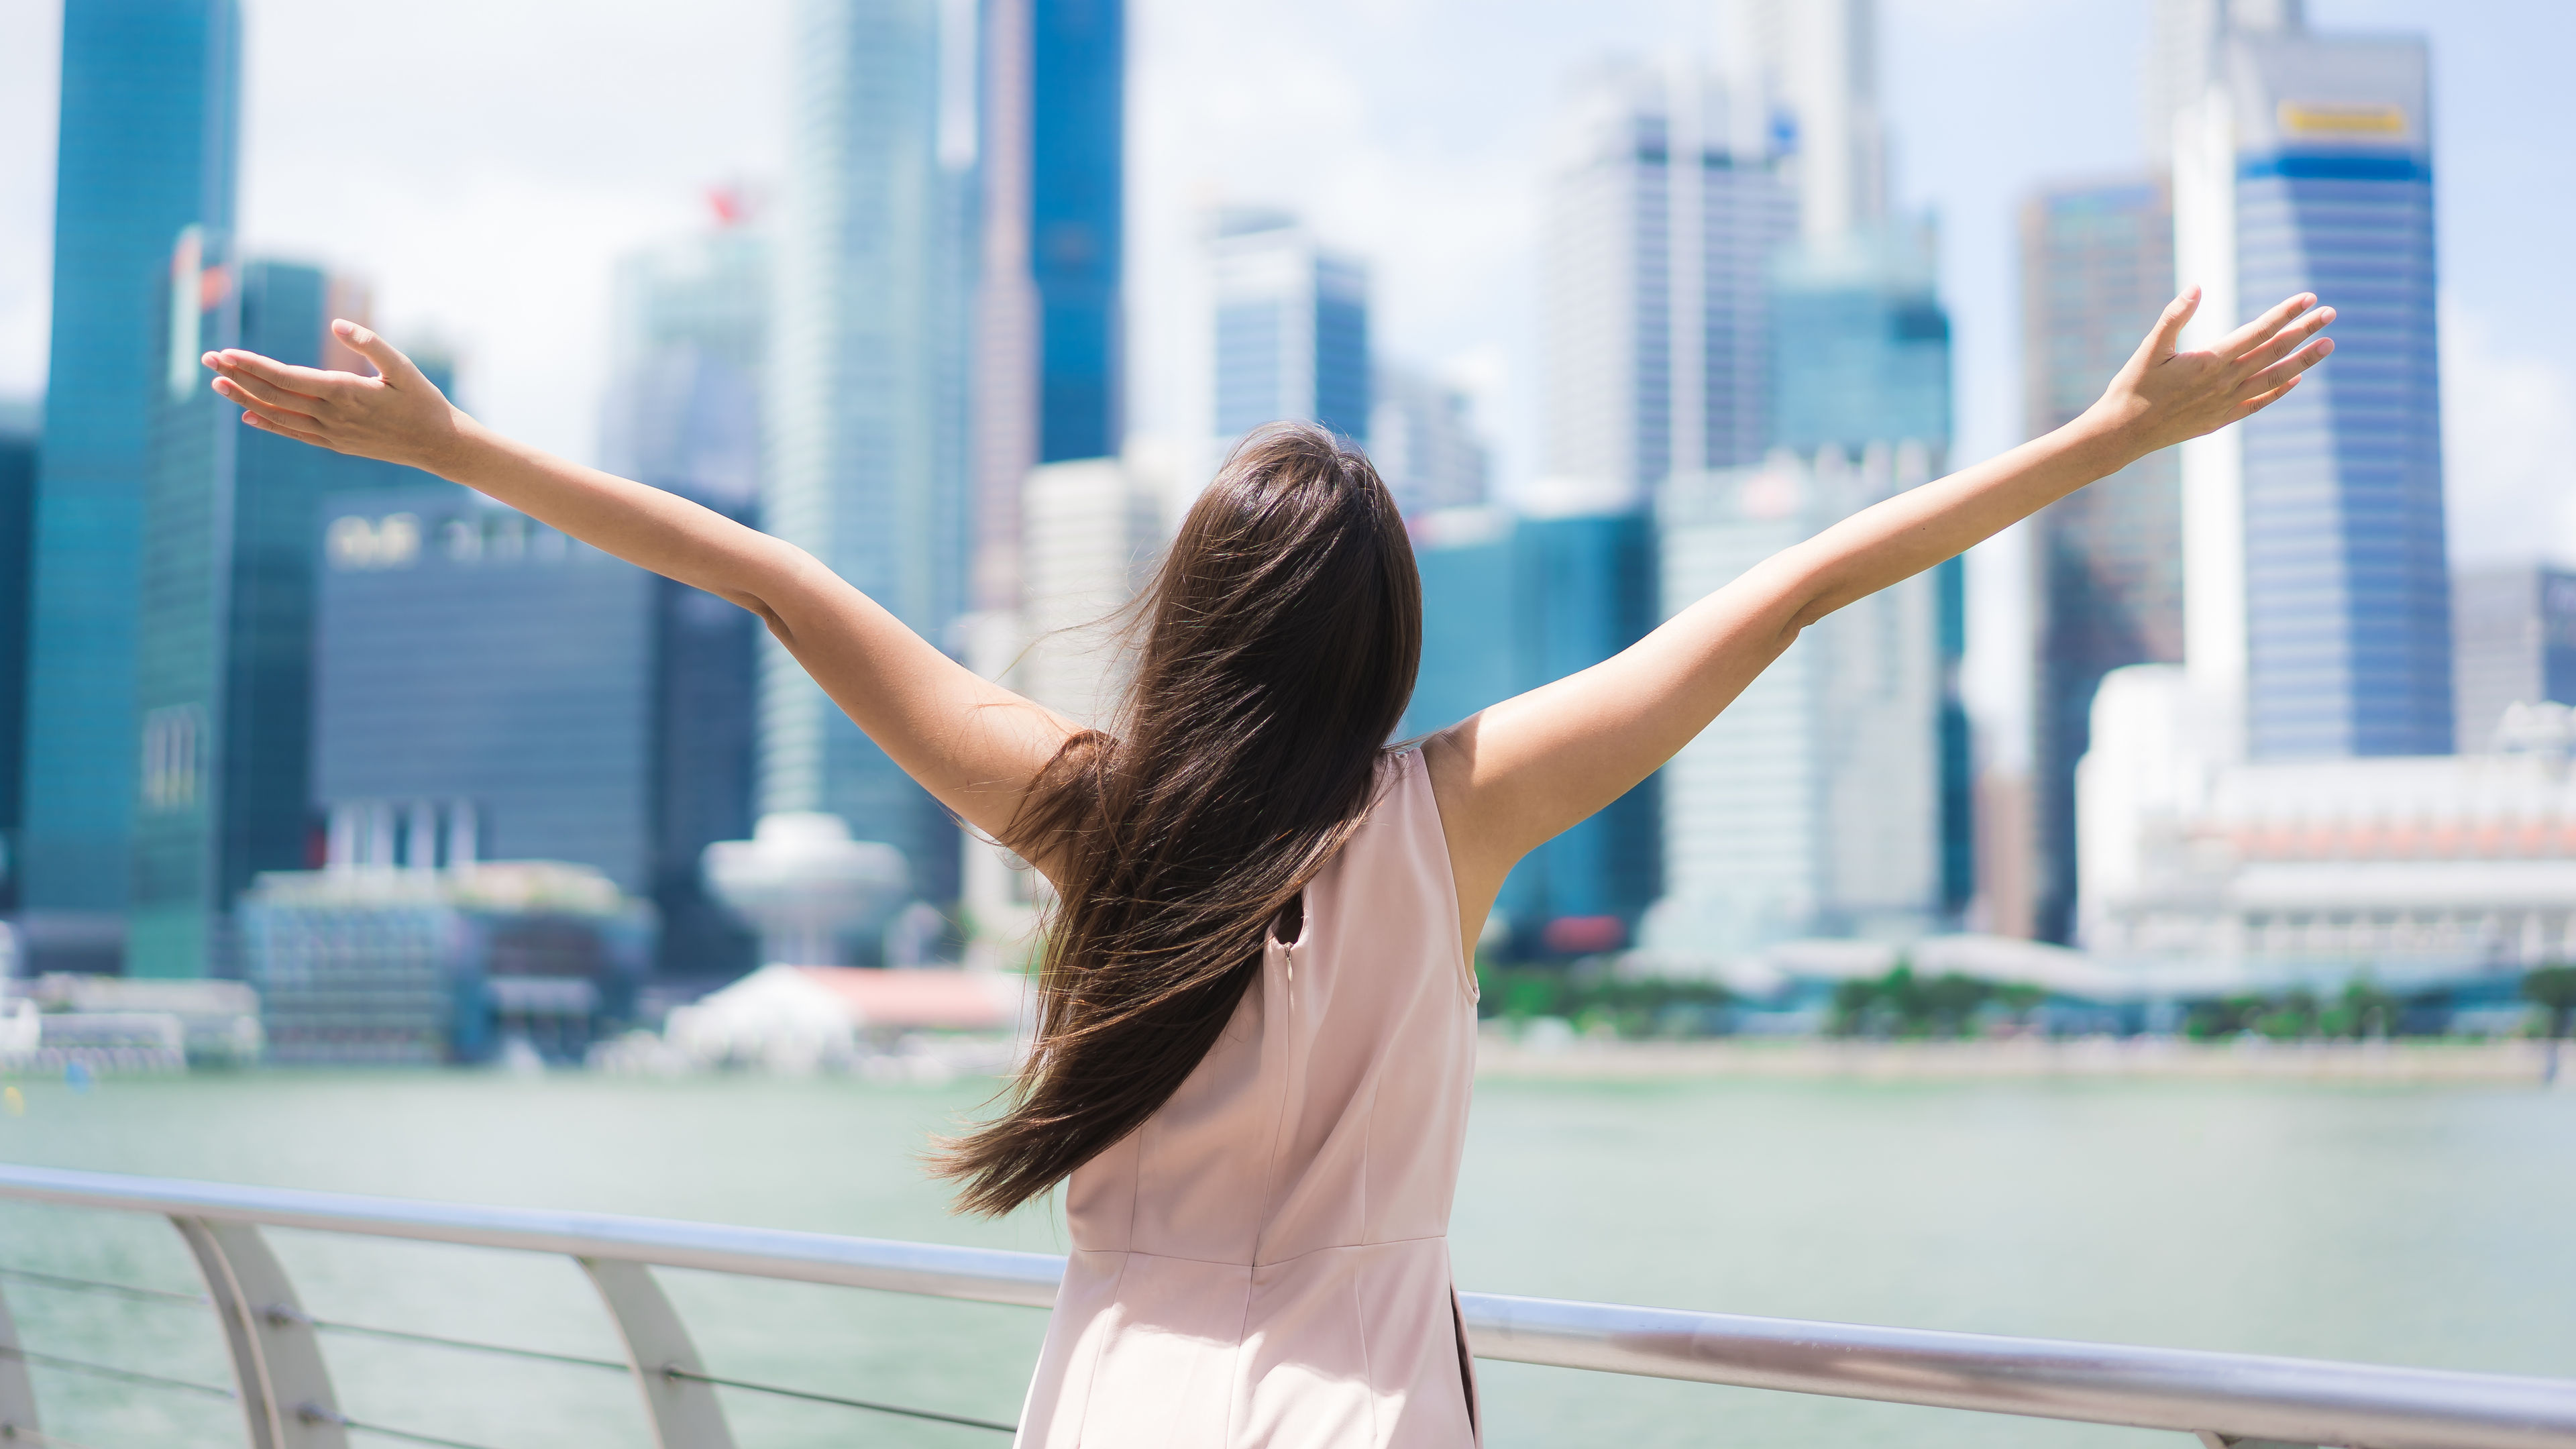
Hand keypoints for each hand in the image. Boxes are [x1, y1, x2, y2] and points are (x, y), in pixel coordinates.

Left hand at [202, 321, 470, 473]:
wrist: (439, 446)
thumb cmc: (424, 401)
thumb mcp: (404, 367)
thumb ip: (371, 344)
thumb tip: (337, 324)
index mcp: (345, 393)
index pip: (286, 378)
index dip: (252, 365)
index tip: (225, 352)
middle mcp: (332, 417)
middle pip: (273, 395)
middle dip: (237, 376)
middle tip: (207, 359)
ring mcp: (331, 434)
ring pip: (277, 415)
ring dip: (243, 398)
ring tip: (217, 383)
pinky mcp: (335, 444)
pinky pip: (293, 433)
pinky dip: (267, 423)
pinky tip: (246, 413)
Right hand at [2086, 288, 2334, 456]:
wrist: (2122, 434)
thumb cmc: (2131, 388)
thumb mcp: (2149, 348)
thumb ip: (2174, 317)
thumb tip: (2197, 287)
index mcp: (2209, 361)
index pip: (2258, 331)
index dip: (2285, 313)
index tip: (2309, 298)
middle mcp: (2224, 383)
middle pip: (2274, 352)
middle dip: (2305, 331)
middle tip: (2331, 314)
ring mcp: (2225, 403)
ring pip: (2275, 378)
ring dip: (2303, 361)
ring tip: (2328, 345)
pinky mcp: (2220, 419)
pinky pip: (2259, 403)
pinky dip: (2280, 391)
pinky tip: (2294, 380)